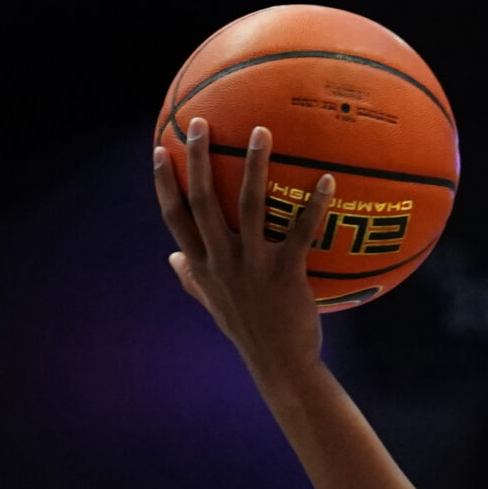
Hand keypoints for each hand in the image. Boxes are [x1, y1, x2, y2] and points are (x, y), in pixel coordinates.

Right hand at [153, 120, 335, 379]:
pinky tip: (327, 179)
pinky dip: (314, 206)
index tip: (160, 149)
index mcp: (202, 266)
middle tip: (200, 122)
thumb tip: (171, 257)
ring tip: (261, 131)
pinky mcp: (286, 275)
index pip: (175, 218)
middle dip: (199, 159)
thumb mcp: (213, 304)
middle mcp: (222, 262)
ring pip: (249, 207)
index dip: (165, 183)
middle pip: (204, 202)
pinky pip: (301, 232)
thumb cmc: (249, 331)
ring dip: (255, 166)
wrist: (280, 365)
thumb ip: (191, 278)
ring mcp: (252, 268)